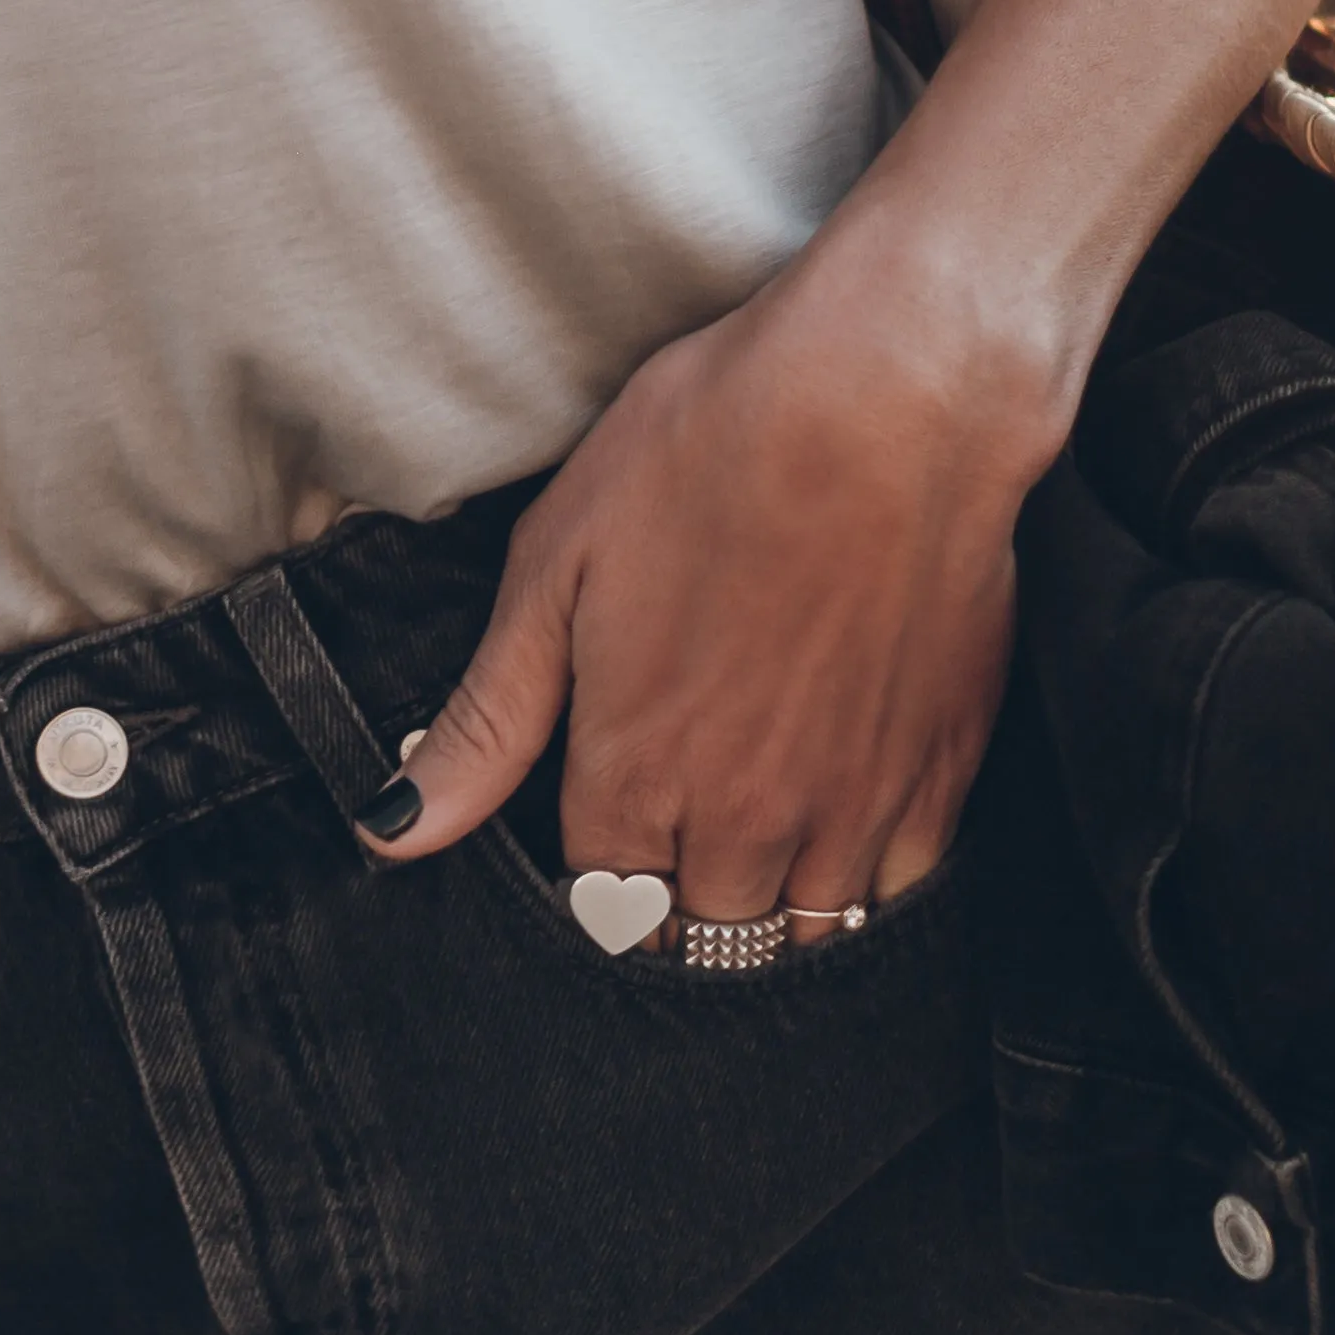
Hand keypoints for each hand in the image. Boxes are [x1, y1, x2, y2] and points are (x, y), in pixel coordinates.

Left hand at [358, 230, 1059, 928]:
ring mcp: (856, 805)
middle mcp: (747, 819)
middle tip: (674, 843)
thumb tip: (390, 832)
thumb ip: (487, 722)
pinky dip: (865, 880)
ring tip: (753, 845)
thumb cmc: (711, 450)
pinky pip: (899, 891)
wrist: (893, 394)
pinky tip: (845, 820)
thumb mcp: (556, 567)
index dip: (593, 883)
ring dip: (766, 910)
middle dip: (675, 911)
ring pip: (800, 934)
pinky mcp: (944, 772)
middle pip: (700, 941)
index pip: (600, 907)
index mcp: (637, 775)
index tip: (600, 841)